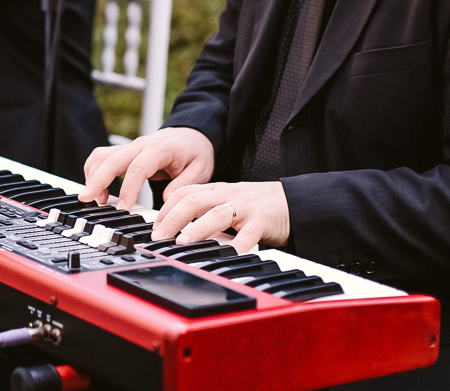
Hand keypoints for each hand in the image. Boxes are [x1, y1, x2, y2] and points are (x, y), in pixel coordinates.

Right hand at [78, 127, 214, 210]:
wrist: (191, 135)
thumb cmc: (195, 153)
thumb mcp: (201, 170)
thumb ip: (183, 186)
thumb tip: (165, 201)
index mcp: (160, 149)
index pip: (138, 168)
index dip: (128, 189)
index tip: (122, 208)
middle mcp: (140, 145)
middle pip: (111, 159)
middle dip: (96, 179)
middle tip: (87, 198)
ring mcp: (130, 146)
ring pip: (102, 156)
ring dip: (93, 176)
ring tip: (97, 200)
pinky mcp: (124, 151)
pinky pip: (103, 158)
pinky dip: (95, 173)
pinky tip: (101, 192)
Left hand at [152, 181, 290, 252]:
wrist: (295, 200)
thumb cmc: (258, 205)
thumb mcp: (228, 201)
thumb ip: (207, 209)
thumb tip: (177, 226)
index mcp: (217, 190)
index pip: (184, 192)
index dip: (166, 208)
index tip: (154, 225)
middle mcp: (227, 196)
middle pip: (194, 200)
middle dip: (172, 217)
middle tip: (158, 236)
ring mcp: (244, 208)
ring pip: (216, 214)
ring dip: (196, 228)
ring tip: (182, 242)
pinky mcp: (262, 221)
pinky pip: (247, 236)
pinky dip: (236, 248)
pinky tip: (225, 258)